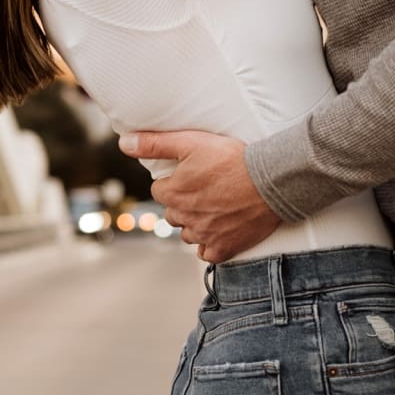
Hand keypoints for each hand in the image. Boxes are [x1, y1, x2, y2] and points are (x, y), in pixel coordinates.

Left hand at [119, 130, 282, 262]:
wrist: (270, 181)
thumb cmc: (232, 158)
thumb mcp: (192, 141)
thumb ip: (155, 143)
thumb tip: (124, 143)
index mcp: (173, 193)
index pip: (160, 191)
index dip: (174, 181)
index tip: (191, 174)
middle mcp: (184, 218)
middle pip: (172, 214)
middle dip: (183, 203)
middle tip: (205, 189)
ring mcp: (204, 236)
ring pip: (188, 234)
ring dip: (195, 224)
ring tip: (214, 207)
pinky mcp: (223, 248)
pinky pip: (207, 253)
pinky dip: (210, 244)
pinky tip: (220, 229)